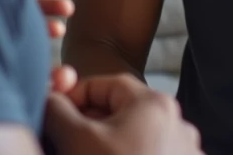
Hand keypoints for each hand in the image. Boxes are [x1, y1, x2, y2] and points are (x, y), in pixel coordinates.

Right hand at [44, 74, 202, 154]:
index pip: (105, 84)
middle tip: (64, 142)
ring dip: (104, 147)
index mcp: (154, 103)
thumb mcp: (77, 139)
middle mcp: (177, 124)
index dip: (74, 96)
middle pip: (121, 113)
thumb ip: (57, 109)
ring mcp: (183, 152)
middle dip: (89, 124)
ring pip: (133, 139)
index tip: (54, 114)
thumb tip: (48, 95)